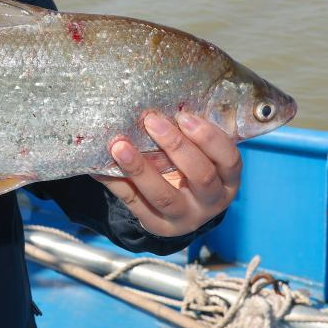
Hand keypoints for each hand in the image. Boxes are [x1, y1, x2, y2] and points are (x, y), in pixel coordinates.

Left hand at [92, 111, 240, 237]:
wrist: (181, 209)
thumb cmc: (191, 168)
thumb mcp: (203, 156)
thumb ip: (191, 136)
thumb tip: (158, 102)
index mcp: (227, 180)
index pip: (229, 159)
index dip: (209, 138)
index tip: (184, 116)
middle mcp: (210, 202)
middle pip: (199, 175)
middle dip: (175, 145)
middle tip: (151, 120)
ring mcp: (184, 217)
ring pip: (163, 196)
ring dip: (140, 168)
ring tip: (119, 146)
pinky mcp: (157, 225)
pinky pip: (134, 203)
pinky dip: (116, 182)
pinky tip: (99, 165)